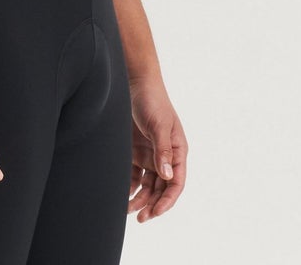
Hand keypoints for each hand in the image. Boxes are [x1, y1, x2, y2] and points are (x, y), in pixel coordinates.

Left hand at [125, 74, 186, 222]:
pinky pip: (134, 176)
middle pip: (161, 188)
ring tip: (127, 210)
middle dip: (152, 204)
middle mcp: (165, 157)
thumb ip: (163, 151)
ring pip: (147, 185)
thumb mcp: (159, 125)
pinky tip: (122, 195)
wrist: (135, 83)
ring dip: (140, 199)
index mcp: (178, 151)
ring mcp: (150, 155)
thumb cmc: (153, 101)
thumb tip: (167, 175)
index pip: (176, 183)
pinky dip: (130, 187)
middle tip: (140, 218)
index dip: (167, 200)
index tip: (155, 213)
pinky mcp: (135, 152)